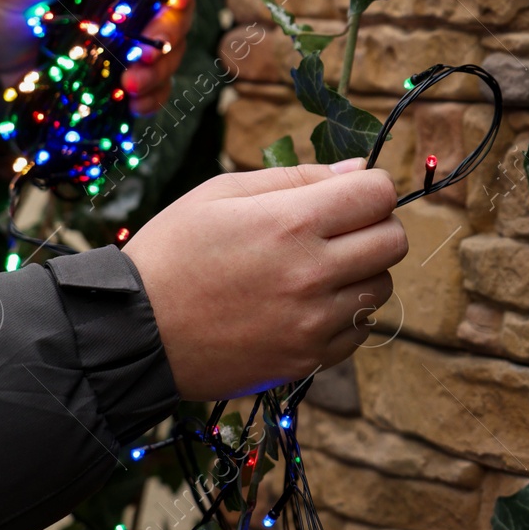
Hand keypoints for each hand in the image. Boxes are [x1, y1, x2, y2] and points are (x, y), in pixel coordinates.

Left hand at [0, 0, 197, 113]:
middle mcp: (127, 6)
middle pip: (175, 14)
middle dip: (169, 35)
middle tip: (147, 55)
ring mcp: (127, 44)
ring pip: (169, 54)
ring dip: (160, 71)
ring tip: (131, 87)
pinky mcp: (122, 78)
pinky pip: (154, 88)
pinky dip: (152, 97)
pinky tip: (135, 105)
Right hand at [122, 159, 406, 399]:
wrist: (133, 333)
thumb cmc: (172, 253)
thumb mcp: (221, 193)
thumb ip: (296, 177)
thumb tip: (354, 170)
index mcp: (292, 223)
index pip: (379, 194)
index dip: (369, 187)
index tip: (348, 194)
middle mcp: (312, 273)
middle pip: (394, 240)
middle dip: (374, 227)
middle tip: (337, 230)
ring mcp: (313, 322)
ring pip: (382, 287)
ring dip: (362, 273)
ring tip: (318, 270)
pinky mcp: (307, 359)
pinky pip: (360, 330)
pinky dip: (346, 314)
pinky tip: (308, 305)